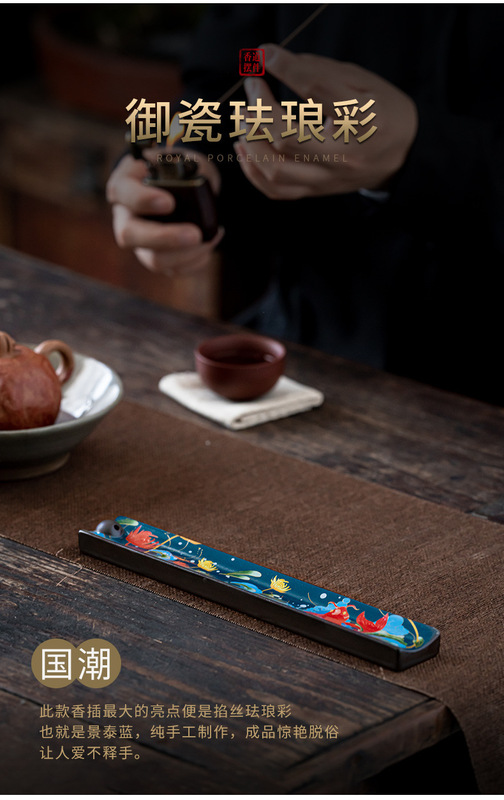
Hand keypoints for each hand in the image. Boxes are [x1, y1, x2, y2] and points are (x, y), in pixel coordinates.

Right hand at [106, 152, 222, 276]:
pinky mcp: (157, 258)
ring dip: (186, 254)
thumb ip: (182, 169)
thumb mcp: (177, 159)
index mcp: (124, 185)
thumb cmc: (176, 169)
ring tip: (211, 238)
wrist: (183, 186)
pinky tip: (210, 244)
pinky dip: (196, 261)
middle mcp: (125, 217)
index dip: (143, 200)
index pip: (122, 193)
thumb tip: (197, 186)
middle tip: (195, 235)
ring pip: (153, 259)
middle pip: (130, 235)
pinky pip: (173, 269)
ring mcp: (140, 242)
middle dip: (165, 237)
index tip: (170, 203)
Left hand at [234, 44, 417, 198]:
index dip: (286, 69)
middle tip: (251, 88)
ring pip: (276, 170)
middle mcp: (343, 155)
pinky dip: (253, 170)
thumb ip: (320, 72)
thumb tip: (276, 60)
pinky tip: (245, 147)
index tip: (265, 55)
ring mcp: (327, 179)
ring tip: (244, 118)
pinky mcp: (316, 192)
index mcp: (362, 120)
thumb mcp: (363, 82)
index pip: (317, 91)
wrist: (405, 155)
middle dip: (259, 110)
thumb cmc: (382, 112)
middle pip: (286, 139)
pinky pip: (276, 190)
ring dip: (250, 141)